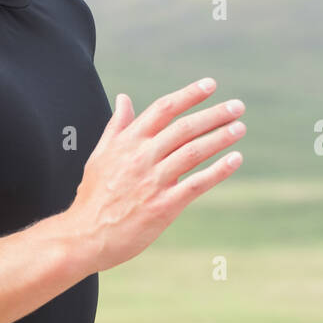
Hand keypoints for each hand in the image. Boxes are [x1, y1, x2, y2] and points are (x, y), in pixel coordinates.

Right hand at [67, 78, 245, 272]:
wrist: (83, 236)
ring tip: (239, 128)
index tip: (210, 85)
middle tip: (237, 107)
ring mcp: (152, 181)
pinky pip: (196, 183)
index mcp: (127, 142)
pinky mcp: (162, 206)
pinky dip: (218, 170)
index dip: (189, 95)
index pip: (162, 109)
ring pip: (194, 152)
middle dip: (214, 115)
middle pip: (184, 128)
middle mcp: (141, 157)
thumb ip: (117, 126)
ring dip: (220, 137)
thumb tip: (124, 98)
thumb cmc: (92, 198)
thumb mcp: (100, 155)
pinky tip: (235, 160)